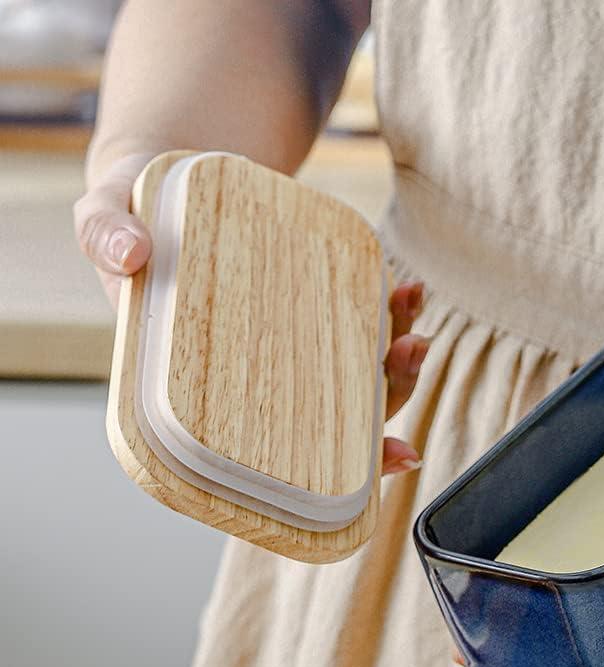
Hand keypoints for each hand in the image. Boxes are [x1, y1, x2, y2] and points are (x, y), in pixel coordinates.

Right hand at [75, 153, 428, 475]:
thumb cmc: (127, 218)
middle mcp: (257, 375)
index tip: (383, 461)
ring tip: (413, 324)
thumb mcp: (102, 216)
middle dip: (384, 397)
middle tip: (405, 356)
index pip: (273, 445)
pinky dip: (389, 311)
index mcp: (208, 386)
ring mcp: (287, 343)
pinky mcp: (309, 305)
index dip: (332, 463)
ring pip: (354, 374)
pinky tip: (404, 291)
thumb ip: (104, 236)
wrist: (157, 179)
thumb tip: (129, 253)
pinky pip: (358, 320)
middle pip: (333, 415)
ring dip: (395, 360)